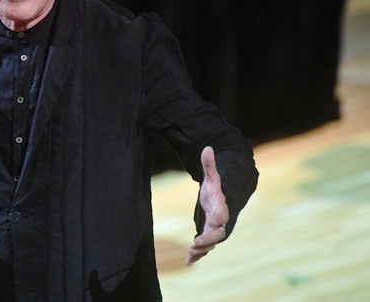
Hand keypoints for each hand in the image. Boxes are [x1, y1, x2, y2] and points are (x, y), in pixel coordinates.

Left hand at [186, 146, 228, 265]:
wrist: (223, 199)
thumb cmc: (216, 188)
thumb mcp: (212, 176)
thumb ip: (209, 165)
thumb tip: (207, 147)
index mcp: (221, 206)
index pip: (222, 213)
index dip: (218, 217)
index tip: (213, 221)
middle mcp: (220, 221)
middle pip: (218, 233)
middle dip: (208, 239)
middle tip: (195, 244)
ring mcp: (214, 230)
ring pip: (210, 244)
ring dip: (201, 250)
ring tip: (190, 254)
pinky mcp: (207, 236)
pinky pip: (204, 248)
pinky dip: (197, 256)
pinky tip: (188, 263)